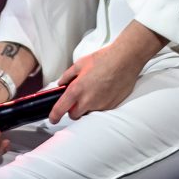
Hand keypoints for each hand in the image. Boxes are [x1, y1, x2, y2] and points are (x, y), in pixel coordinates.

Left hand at [49, 20, 166, 121]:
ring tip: (93, 90)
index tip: (53, 118)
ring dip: (87, 106)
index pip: (60, 109)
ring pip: (88, 112)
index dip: (54, 116)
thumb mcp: (80, 64)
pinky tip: (103, 91)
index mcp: (77, 89)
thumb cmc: (104, 59)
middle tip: (77, 99)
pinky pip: (101, 109)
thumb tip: (62, 83)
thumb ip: (68, 76)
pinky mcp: (111, 106)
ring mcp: (101, 105)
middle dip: (73, 110)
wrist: (125, 60)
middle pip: (74, 115)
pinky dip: (99, 103)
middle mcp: (88, 101)